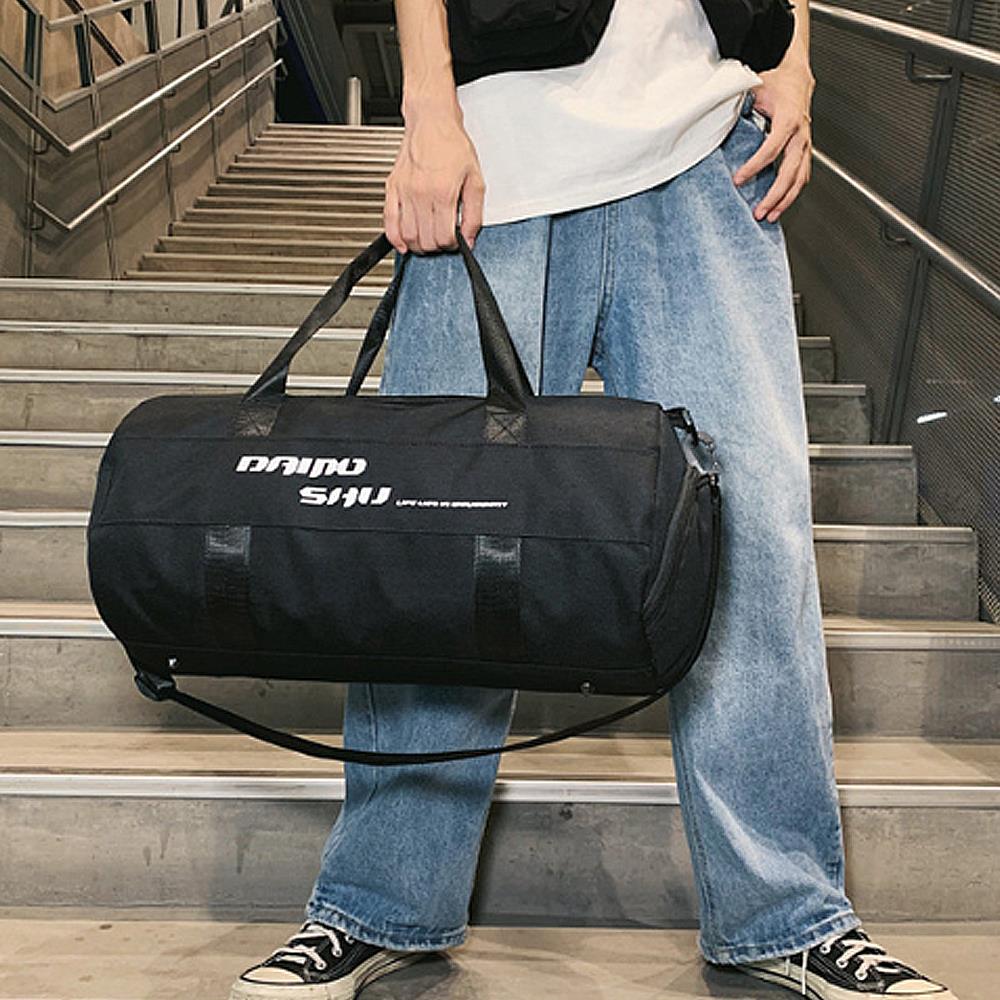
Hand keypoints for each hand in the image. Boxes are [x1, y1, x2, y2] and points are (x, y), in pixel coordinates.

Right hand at [384, 104, 485, 253]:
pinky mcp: (392, 188)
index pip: (445, 237)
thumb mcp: (475, 179)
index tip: (456, 241)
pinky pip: (388, 221)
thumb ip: (474, 213)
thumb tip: (469, 239)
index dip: (452, 245)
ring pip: (408, 236)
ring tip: (427, 241)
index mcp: (443, 192)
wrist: (431, 121)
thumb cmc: (452, 145)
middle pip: (426, 240)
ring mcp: (404, 192)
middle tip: (443, 240)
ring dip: (418, 246)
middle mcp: (421, 193)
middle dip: (437, 247)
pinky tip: (403, 243)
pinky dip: (395, 238)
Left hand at [733, 60, 814, 222]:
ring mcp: (805, 144)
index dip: (754, 166)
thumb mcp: (754, 88)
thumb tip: (713, 116)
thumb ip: (738, 103)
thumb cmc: (777, 83)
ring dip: (785, 200)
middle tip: (758, 211)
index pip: (771, 149)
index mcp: (788, 118)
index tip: (738, 179)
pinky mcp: (804, 150)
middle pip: (790, 171)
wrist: (797, 77)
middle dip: (774, 195)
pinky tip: (780, 205)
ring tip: (769, 216)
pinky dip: (791, 193)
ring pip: (799, 178)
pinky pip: (801, 176)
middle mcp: (800, 134)